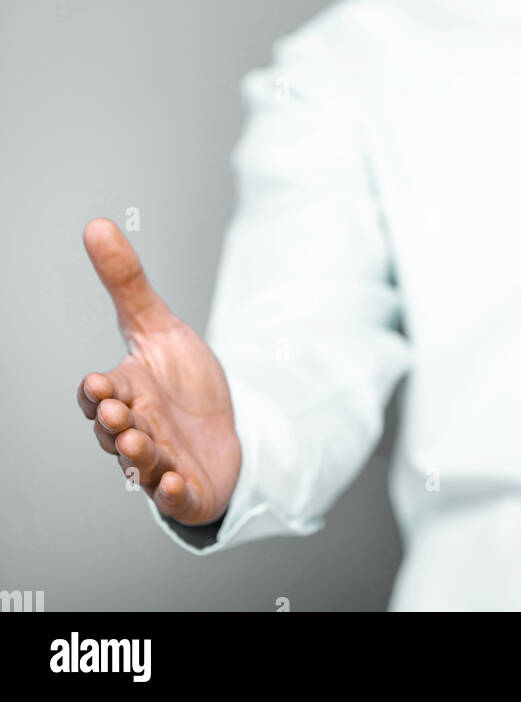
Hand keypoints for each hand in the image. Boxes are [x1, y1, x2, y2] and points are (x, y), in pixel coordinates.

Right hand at [77, 218, 241, 525]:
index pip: (101, 395)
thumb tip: (97, 225)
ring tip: (142, 446)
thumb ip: (126, 282)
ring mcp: (161, 462)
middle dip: (114, 425)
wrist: (223, 428)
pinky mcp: (187, 488)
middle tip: (118, 415)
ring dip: (139, 458)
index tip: (98, 382)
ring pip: (142, 465)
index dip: (98, 392)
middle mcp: (137, 430)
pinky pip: (175, 496)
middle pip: (116, 432)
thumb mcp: (158, 325)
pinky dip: (174, 493)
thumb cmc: (181, 380)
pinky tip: (178, 483)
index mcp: (127, 392)